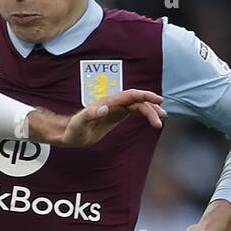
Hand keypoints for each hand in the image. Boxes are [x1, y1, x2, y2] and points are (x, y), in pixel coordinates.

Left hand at [29, 89, 164, 145]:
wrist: (69, 135)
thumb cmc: (72, 131)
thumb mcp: (78, 124)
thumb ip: (89, 114)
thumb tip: (105, 108)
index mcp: (107, 103)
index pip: (130, 96)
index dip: (144, 96)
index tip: (157, 100)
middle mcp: (112, 104)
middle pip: (136, 101)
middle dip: (150, 108)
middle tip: (160, 119)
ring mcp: (115, 109)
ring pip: (137, 106)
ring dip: (150, 111)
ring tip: (160, 121)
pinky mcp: (115, 116)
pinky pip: (133, 112)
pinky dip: (143, 114)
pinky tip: (151, 120)